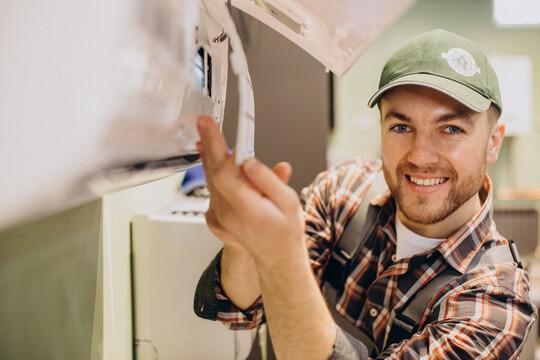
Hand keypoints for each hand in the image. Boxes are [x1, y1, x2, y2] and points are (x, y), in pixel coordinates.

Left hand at [196, 115, 304, 266]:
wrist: (277, 258)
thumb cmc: (285, 231)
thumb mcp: (288, 202)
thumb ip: (268, 179)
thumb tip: (249, 161)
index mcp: (246, 207)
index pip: (223, 170)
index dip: (215, 145)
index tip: (209, 126)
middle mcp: (227, 212)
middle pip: (212, 171)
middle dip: (208, 144)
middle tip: (204, 124)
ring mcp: (219, 216)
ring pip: (210, 180)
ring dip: (210, 158)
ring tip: (208, 137)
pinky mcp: (216, 217)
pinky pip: (212, 190)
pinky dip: (214, 174)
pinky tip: (217, 163)